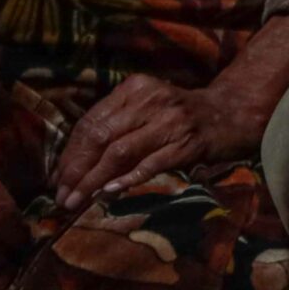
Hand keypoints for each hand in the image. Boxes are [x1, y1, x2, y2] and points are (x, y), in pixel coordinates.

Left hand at [53, 74, 241, 212]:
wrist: (231, 113)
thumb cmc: (180, 115)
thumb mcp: (147, 108)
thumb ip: (116, 127)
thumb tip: (74, 166)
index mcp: (136, 88)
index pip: (91, 122)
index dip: (70, 154)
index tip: (57, 179)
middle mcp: (152, 100)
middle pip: (101, 137)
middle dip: (77, 170)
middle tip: (63, 196)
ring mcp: (171, 121)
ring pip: (121, 152)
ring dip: (94, 180)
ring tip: (78, 201)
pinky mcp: (188, 143)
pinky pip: (151, 164)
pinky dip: (127, 180)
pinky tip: (110, 193)